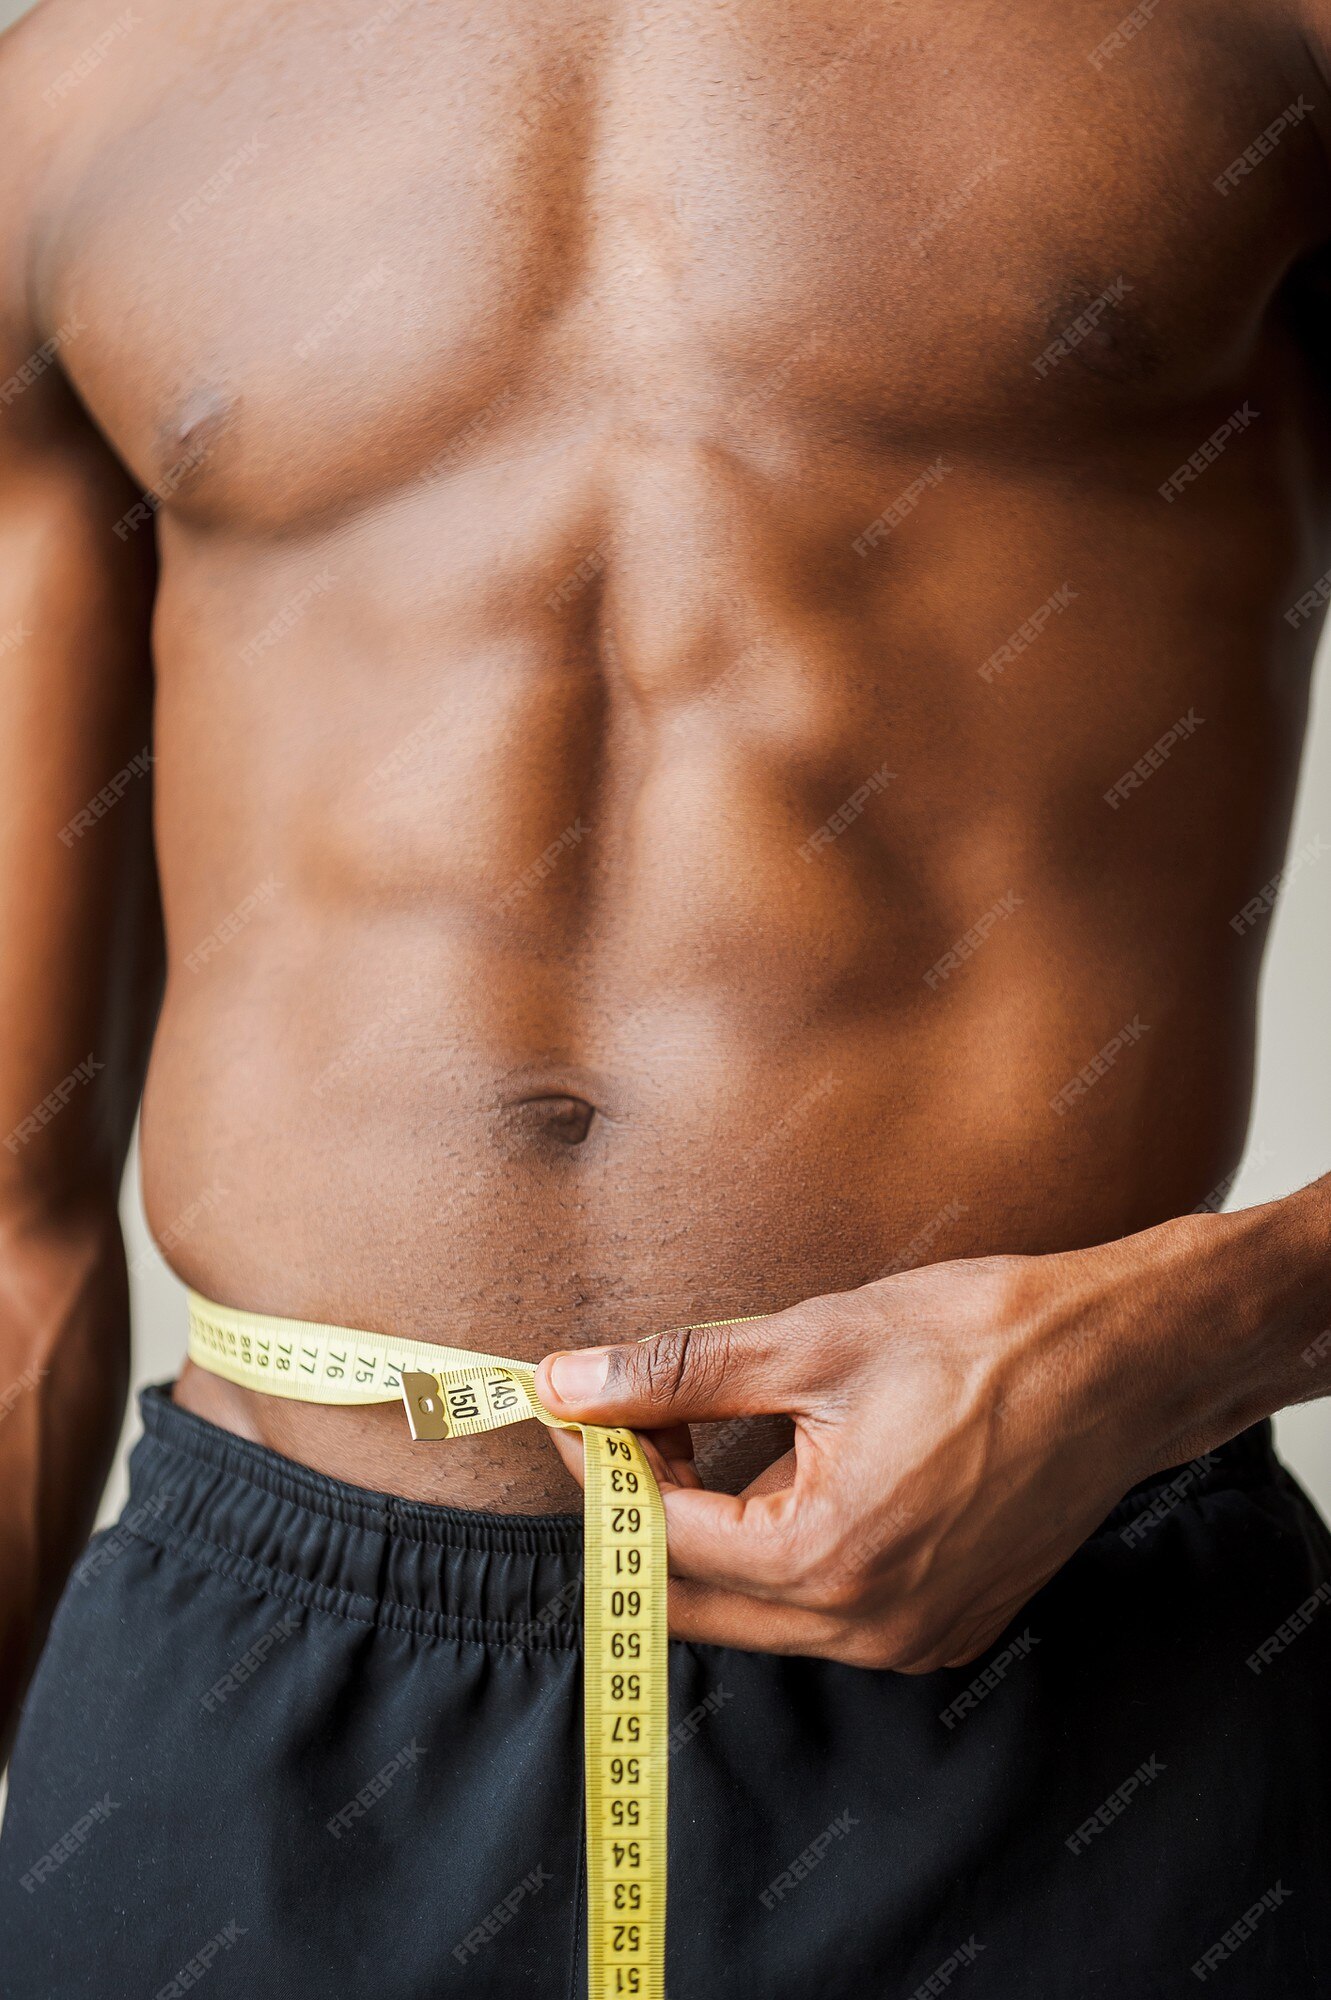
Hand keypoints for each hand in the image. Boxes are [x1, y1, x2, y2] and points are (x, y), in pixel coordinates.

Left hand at [535, 1216, 1255, 1668]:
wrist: (1124, 1362)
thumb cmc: (983, 1337)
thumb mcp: (813, 1338)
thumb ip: (677, 1374)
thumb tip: (566, 1382)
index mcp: (828, 1559)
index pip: (658, 1538)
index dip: (595, 1465)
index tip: (566, 1400)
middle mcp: (867, 1628)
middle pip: (693, 1596)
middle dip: (637, 1510)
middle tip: (617, 1418)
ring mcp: (910, 1640)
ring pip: (753, 1608)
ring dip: (703, 1529)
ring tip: (696, 1429)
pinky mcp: (942, 1626)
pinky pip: (819, 1609)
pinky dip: (774, 1549)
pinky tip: (778, 1469)